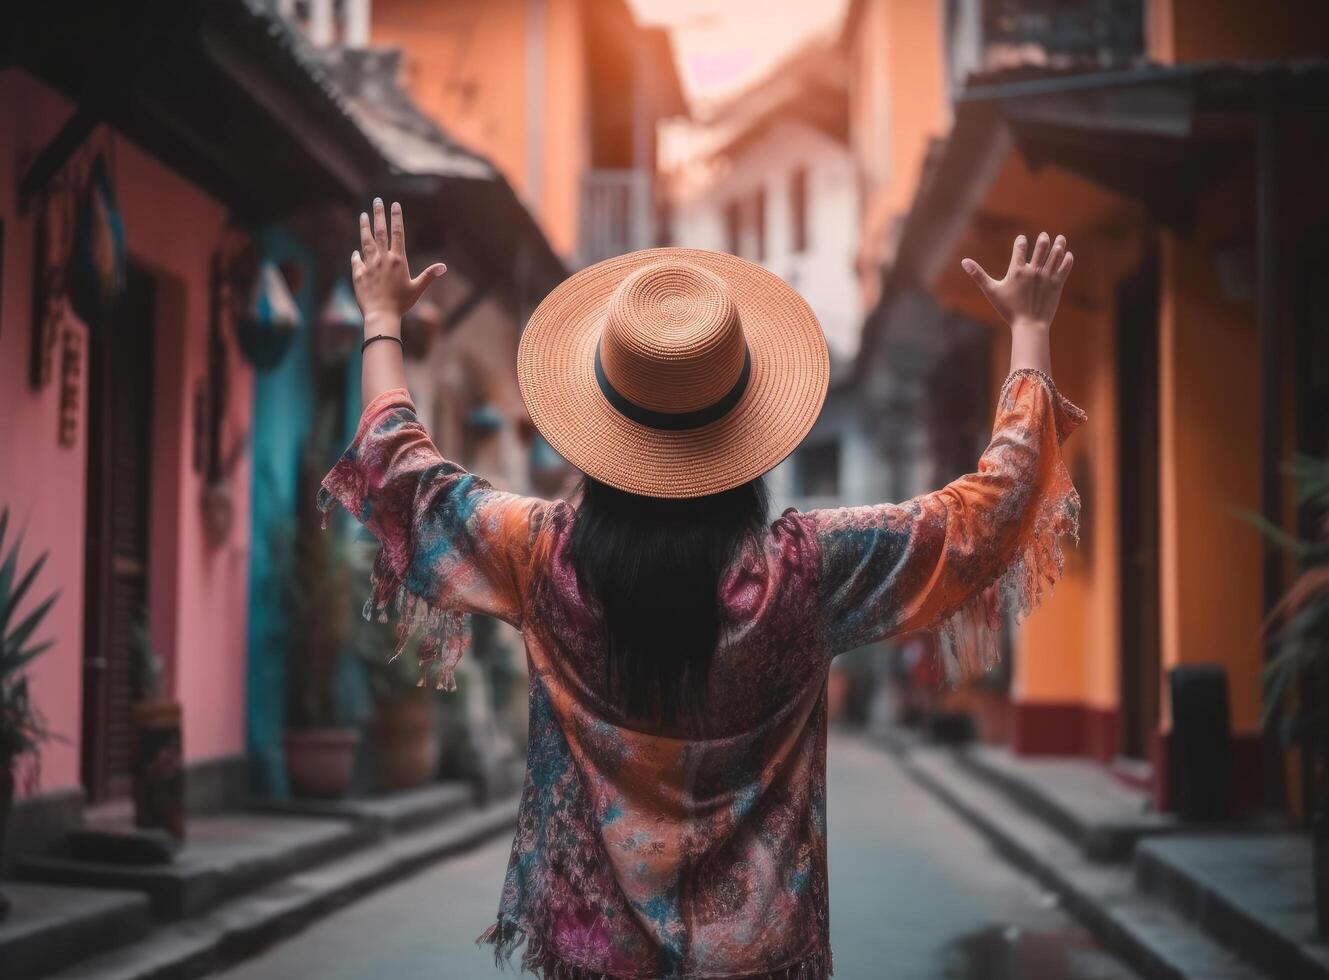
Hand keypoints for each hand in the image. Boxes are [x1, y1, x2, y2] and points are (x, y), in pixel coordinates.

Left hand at [351, 198, 446, 326]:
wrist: (381, 315)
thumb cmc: (401, 304)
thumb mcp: (417, 288)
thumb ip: (429, 275)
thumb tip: (444, 266)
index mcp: (398, 260)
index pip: (397, 233)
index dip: (396, 217)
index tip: (395, 204)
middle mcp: (382, 259)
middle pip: (380, 231)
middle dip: (379, 214)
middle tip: (377, 200)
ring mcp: (368, 265)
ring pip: (366, 241)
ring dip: (364, 227)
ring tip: (363, 215)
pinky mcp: (358, 274)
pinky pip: (356, 261)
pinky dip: (356, 255)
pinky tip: (356, 251)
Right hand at [961, 232, 1072, 331]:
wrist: (1028, 325)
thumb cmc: (1008, 309)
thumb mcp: (991, 291)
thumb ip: (978, 275)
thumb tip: (963, 261)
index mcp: (1017, 270)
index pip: (1020, 247)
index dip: (1021, 241)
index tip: (1022, 239)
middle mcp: (1034, 270)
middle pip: (1041, 247)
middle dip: (1043, 240)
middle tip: (1044, 236)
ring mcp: (1047, 276)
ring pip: (1055, 255)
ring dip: (1058, 244)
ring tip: (1060, 238)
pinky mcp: (1057, 284)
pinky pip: (1065, 268)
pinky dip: (1067, 259)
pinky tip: (1068, 254)